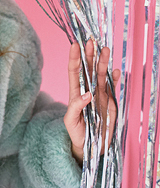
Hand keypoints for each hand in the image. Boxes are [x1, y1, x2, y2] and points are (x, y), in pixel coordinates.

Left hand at [64, 39, 120, 164]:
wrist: (90, 145)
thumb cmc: (76, 132)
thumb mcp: (71, 121)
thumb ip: (76, 107)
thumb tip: (88, 94)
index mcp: (75, 93)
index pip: (74, 71)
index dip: (74, 58)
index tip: (74, 45)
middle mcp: (87, 90)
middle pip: (88, 69)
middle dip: (90, 55)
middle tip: (91, 41)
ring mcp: (99, 95)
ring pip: (101, 75)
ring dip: (103, 62)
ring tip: (105, 49)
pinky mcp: (110, 102)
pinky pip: (112, 87)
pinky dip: (115, 78)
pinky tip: (116, 69)